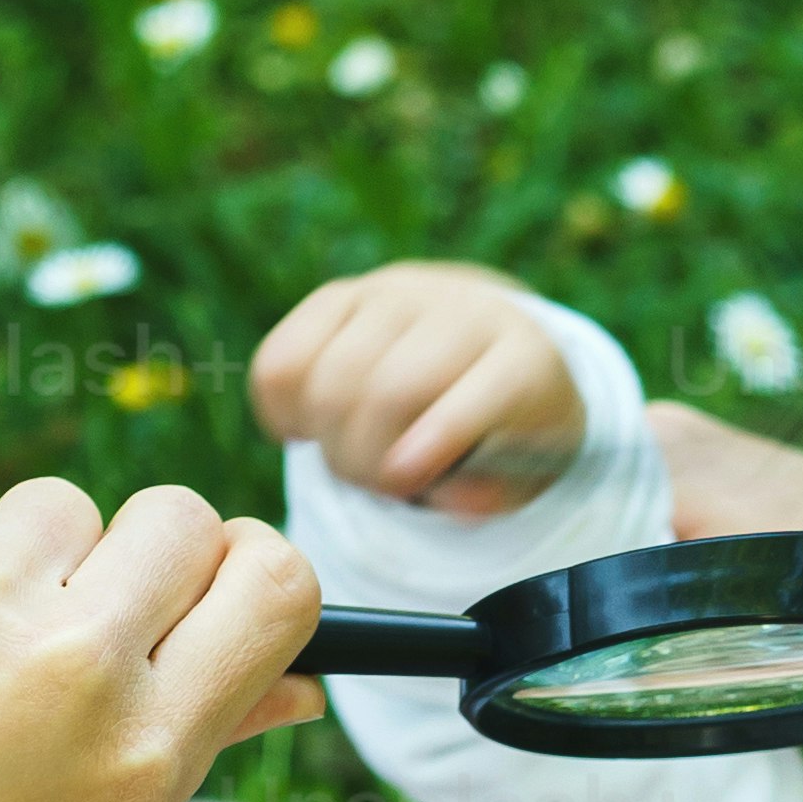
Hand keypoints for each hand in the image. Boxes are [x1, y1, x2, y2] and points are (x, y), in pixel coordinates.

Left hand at [0, 469, 319, 801]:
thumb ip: (176, 748)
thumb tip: (286, 681)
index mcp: (136, 759)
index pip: (272, 582)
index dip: (256, 578)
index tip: (219, 605)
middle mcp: (66, 667)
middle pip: (183, 516)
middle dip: (160, 556)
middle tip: (100, 622)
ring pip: (61, 507)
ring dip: (41, 561)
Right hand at [247, 261, 589, 513]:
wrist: (484, 337)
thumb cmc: (501, 426)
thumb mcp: (521, 468)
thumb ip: (492, 490)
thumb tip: (456, 505)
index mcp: (519, 357)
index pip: (486, 386)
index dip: (442, 433)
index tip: (404, 477)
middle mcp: (457, 312)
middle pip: (389, 389)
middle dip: (369, 460)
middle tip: (379, 486)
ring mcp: (392, 296)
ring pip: (328, 378)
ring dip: (328, 443)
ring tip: (350, 459)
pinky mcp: (336, 297)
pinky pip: (280, 362)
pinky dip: (281, 411)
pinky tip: (307, 428)